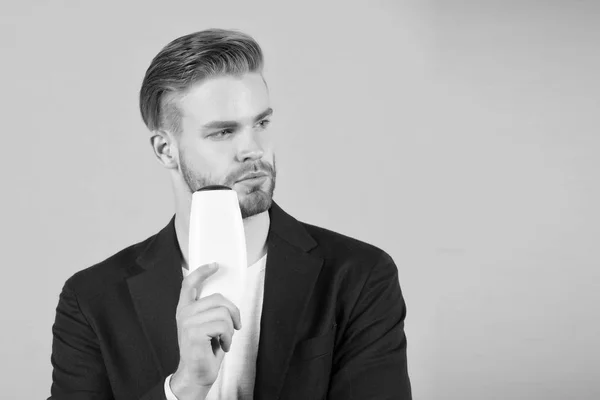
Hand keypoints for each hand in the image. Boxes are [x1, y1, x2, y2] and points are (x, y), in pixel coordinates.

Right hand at [170, 263, 241, 399]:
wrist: (197, 374)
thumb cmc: (204, 351)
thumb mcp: (206, 325)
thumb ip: (210, 309)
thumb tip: (225, 300)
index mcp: (185, 309)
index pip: (189, 283)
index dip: (202, 271)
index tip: (214, 265)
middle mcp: (184, 313)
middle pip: (218, 299)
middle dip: (233, 313)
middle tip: (234, 327)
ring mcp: (187, 322)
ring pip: (223, 313)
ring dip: (230, 329)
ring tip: (224, 339)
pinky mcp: (194, 333)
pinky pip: (223, 326)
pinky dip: (228, 338)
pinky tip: (221, 346)